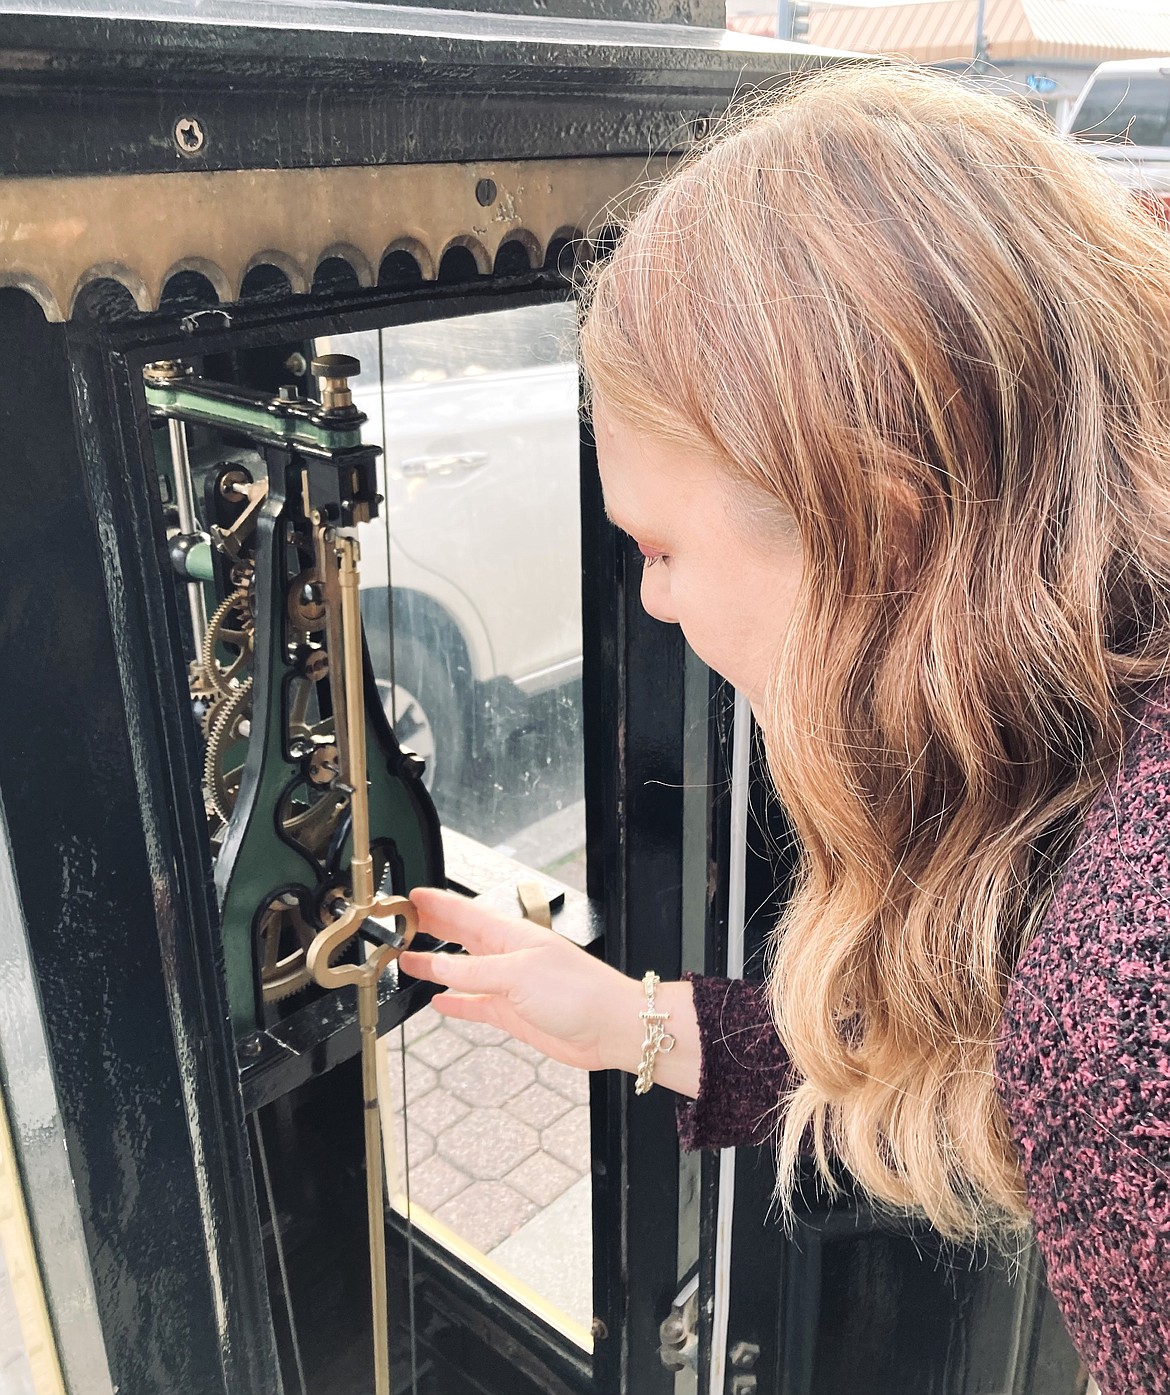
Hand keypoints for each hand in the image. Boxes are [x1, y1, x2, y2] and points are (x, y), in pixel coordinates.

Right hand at [398, 887, 700, 1096]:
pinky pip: (475, 1004)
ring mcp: (510, 985)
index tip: (410, 896)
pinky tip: (439, 1002)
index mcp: (511, 935)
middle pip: (460, 937)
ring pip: (462, 971)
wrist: (610, 1027)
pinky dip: (456, 1003)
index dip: (437, 904)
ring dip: (435, 966)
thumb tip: (435, 966)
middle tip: (400, 924)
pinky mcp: (513, 1013)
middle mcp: (508, 956)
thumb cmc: (579, 990)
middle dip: (430, 929)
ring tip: (408, 960)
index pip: (465, 913)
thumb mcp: (517, 974)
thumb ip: (473, 971)